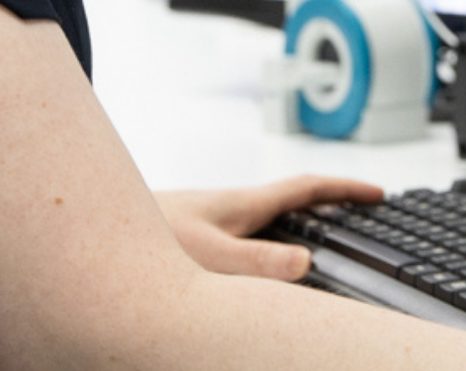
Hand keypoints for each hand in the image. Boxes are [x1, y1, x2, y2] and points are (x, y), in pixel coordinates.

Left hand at [154, 175, 383, 281]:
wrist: (86, 230)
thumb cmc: (140, 239)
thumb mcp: (207, 257)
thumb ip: (255, 264)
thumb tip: (305, 263)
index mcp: (241, 205)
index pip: (306, 188)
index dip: (346, 189)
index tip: (379, 194)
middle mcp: (229, 209)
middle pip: (292, 203)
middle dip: (328, 208)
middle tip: (359, 217)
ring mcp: (211, 222)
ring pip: (266, 223)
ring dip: (295, 230)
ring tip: (318, 247)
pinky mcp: (193, 240)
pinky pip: (243, 242)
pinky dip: (264, 252)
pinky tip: (257, 276)